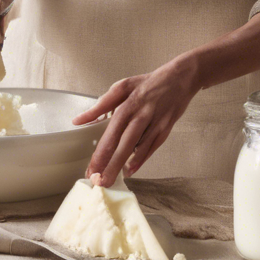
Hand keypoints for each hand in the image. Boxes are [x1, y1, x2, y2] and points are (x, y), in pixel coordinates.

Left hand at [71, 55, 199, 186]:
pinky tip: (130, 170)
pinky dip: (141, 159)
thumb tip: (79, 120)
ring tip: (111, 179)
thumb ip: (101, 105)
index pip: (111, 132)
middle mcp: (142, 115)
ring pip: (138, 148)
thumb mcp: (122, 87)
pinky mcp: (166, 129)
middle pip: (124, 144)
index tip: (91, 167)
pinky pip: (152, 147)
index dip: (101, 152)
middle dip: (110, 165)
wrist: (180, 77)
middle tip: (99, 181)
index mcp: (128, 104)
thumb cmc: (148, 83)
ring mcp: (155, 123)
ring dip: (124, 165)